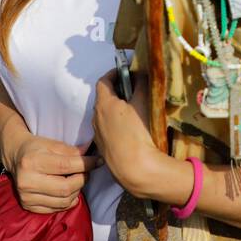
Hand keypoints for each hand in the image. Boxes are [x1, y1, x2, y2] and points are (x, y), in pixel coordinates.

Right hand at [7, 133, 100, 213]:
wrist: (15, 156)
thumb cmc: (36, 148)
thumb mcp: (52, 144)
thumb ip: (72, 152)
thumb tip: (92, 158)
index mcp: (32, 162)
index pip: (66, 166)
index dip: (86, 165)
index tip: (98, 161)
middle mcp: (27, 181)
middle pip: (66, 188)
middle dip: (82, 180)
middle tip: (86, 172)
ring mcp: (26, 196)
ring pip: (63, 201)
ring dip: (76, 191)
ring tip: (77, 180)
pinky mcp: (28, 206)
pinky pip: (55, 209)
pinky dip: (67, 201)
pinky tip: (69, 191)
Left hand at [91, 72, 168, 198]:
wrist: (135, 169)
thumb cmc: (139, 132)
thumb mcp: (144, 102)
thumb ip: (142, 84)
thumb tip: (141, 72)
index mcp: (103, 104)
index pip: (103, 81)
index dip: (114, 73)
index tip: (126, 70)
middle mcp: (96, 117)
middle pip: (104, 98)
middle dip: (118, 91)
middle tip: (134, 89)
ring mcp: (98, 134)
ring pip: (105, 115)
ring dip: (117, 109)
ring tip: (135, 110)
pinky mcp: (103, 148)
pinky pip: (108, 130)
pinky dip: (117, 124)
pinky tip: (132, 130)